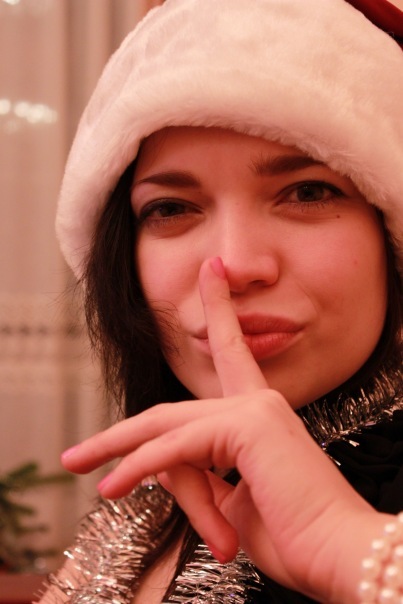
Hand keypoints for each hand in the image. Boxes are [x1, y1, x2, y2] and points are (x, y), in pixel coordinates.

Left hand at [62, 257, 383, 602]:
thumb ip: (195, 480)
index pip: (232, 352)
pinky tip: (111, 485)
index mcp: (259, 414)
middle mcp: (258, 401)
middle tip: (75, 455)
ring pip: (165, 425)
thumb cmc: (296, 535)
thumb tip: (155, 467)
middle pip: (169, 410)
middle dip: (118, 433)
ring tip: (76, 465)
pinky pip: (177, 446)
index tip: (214, 269)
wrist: (340, 555)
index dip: (220, 307)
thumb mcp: (232, 507)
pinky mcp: (248, 427)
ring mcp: (255, 408)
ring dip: (116, 449)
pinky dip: (139, 465)